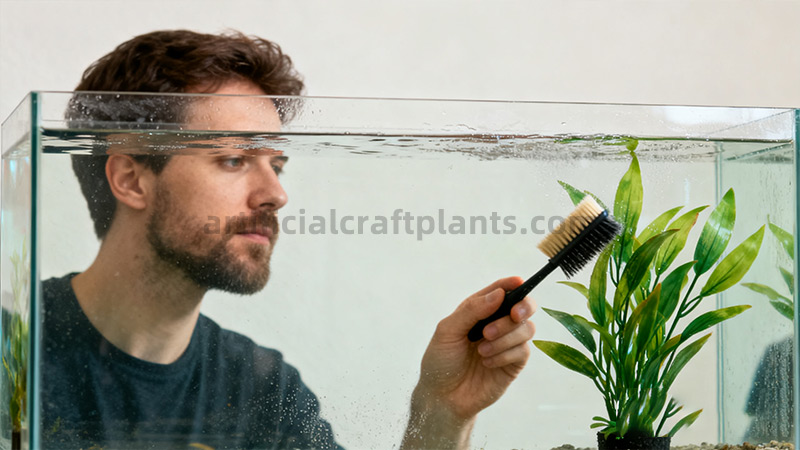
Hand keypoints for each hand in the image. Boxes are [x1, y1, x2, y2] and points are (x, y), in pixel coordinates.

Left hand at [401, 277, 535, 448]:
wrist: (442, 397)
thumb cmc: (440, 361)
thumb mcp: (447, 331)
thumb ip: (472, 310)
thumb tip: (498, 294)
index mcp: (479, 311)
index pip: (502, 291)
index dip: (512, 284)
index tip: (518, 282)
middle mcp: (497, 324)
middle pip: (524, 307)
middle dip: (522, 308)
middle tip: (513, 314)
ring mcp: (507, 344)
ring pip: (526, 329)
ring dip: (505, 337)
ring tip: (481, 350)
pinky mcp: (514, 364)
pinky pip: (523, 351)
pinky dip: (504, 354)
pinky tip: (487, 362)